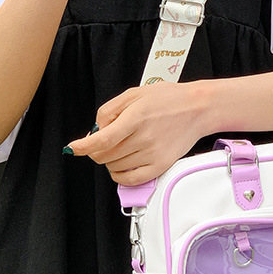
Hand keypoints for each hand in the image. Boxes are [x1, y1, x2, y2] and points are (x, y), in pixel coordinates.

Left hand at [66, 81, 212, 184]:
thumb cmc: (169, 99)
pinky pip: (131, 180)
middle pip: (105, 156)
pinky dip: (119, 175)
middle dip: (97, 150)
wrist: (198, 109)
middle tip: (106, 140)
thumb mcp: (134, 93)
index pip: (102, 140)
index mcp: (136, 117)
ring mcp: (153, 154)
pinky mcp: (161, 166)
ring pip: (114, 167)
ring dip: (109, 160)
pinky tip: (122, 165)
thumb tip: (94, 132)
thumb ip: (109, 111)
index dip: (83, 146)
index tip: (73, 148)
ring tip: (121, 147)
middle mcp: (145, 138)